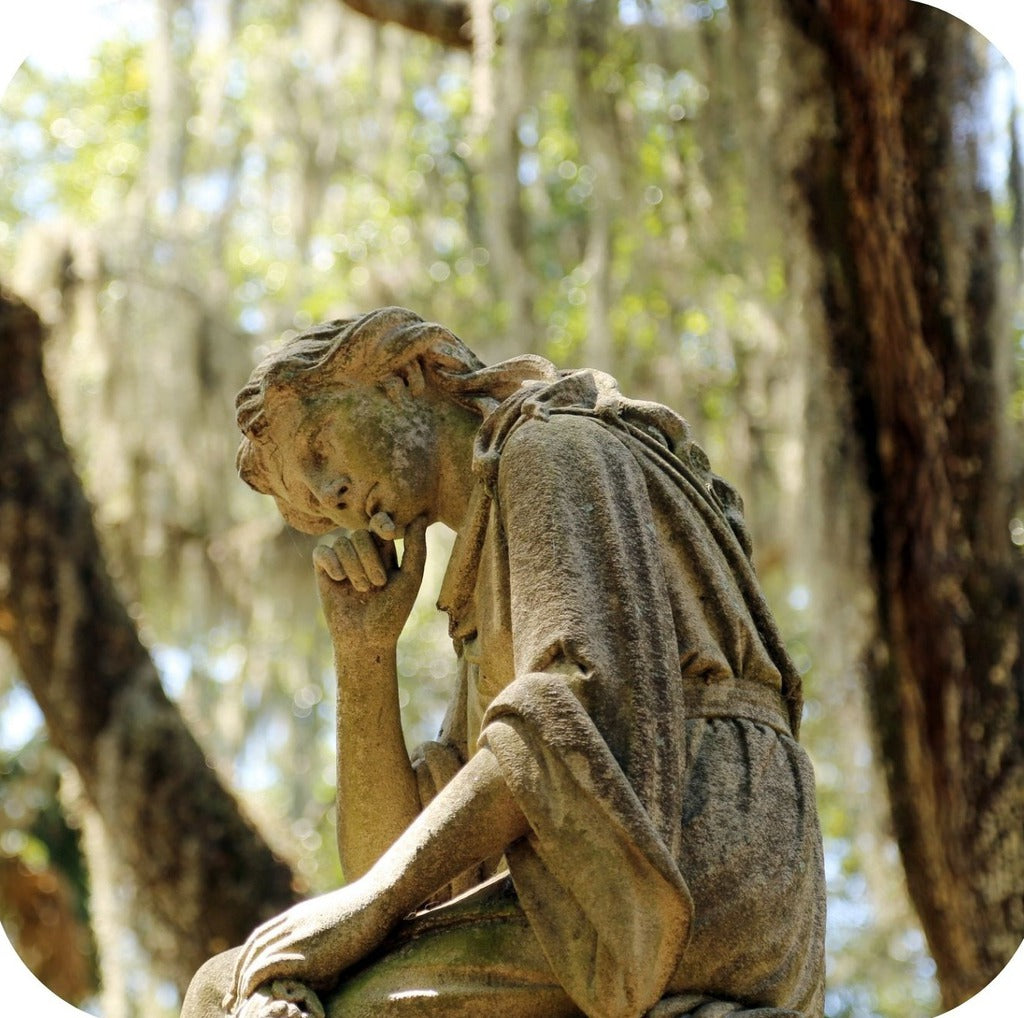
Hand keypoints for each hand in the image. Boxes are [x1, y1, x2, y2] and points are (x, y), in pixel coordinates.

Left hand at [223, 882, 389, 1013]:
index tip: (241, 979)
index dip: (247, 958)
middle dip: (239, 973)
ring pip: (256, 959)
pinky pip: (268, 967)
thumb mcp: (335, 920)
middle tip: (233, 997)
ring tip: (240, 1002)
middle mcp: (292, 924)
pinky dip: (255, 981)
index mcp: (297, 915)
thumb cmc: (366, 911)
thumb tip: (320, 958)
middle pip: (253, 948)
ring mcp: (297, 937)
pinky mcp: (306, 953)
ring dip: (243, 982)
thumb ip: (320, 934)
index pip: (260, 937)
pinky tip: (252, 995)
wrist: (378, 900)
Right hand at [313, 515, 427, 648]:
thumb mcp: (410, 579)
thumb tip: (421, 516)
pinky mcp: (323, 571)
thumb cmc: (392, 613)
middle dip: (370, 559)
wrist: (366, 639)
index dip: (381, 522)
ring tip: (362, 590)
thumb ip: (416, 548)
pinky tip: (339, 580)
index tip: (389, 533)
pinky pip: (321, 552)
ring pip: (342, 543)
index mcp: (383, 551)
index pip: (379, 523)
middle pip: (360, 534)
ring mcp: (341, 560)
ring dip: (354, 568)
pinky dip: (331, 563)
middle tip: (379, 585)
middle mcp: (361, 552)